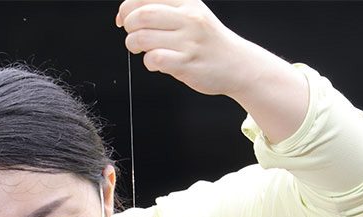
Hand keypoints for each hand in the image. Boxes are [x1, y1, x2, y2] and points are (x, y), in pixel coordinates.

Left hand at [116, 0, 258, 97]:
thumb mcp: (192, 14)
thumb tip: (127, 14)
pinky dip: (148, 62)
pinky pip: (154, 59)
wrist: (239, 64)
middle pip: (141, 15)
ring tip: (142, 50)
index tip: (124, 19)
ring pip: (143, 38)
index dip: (127, 7)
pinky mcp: (187, 63)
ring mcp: (189, 41)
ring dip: (134, 45)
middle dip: (128, 26)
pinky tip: (157, 63)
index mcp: (187, 2)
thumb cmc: (208, 42)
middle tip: (133, 35)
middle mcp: (189, 18)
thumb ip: (165, 9)